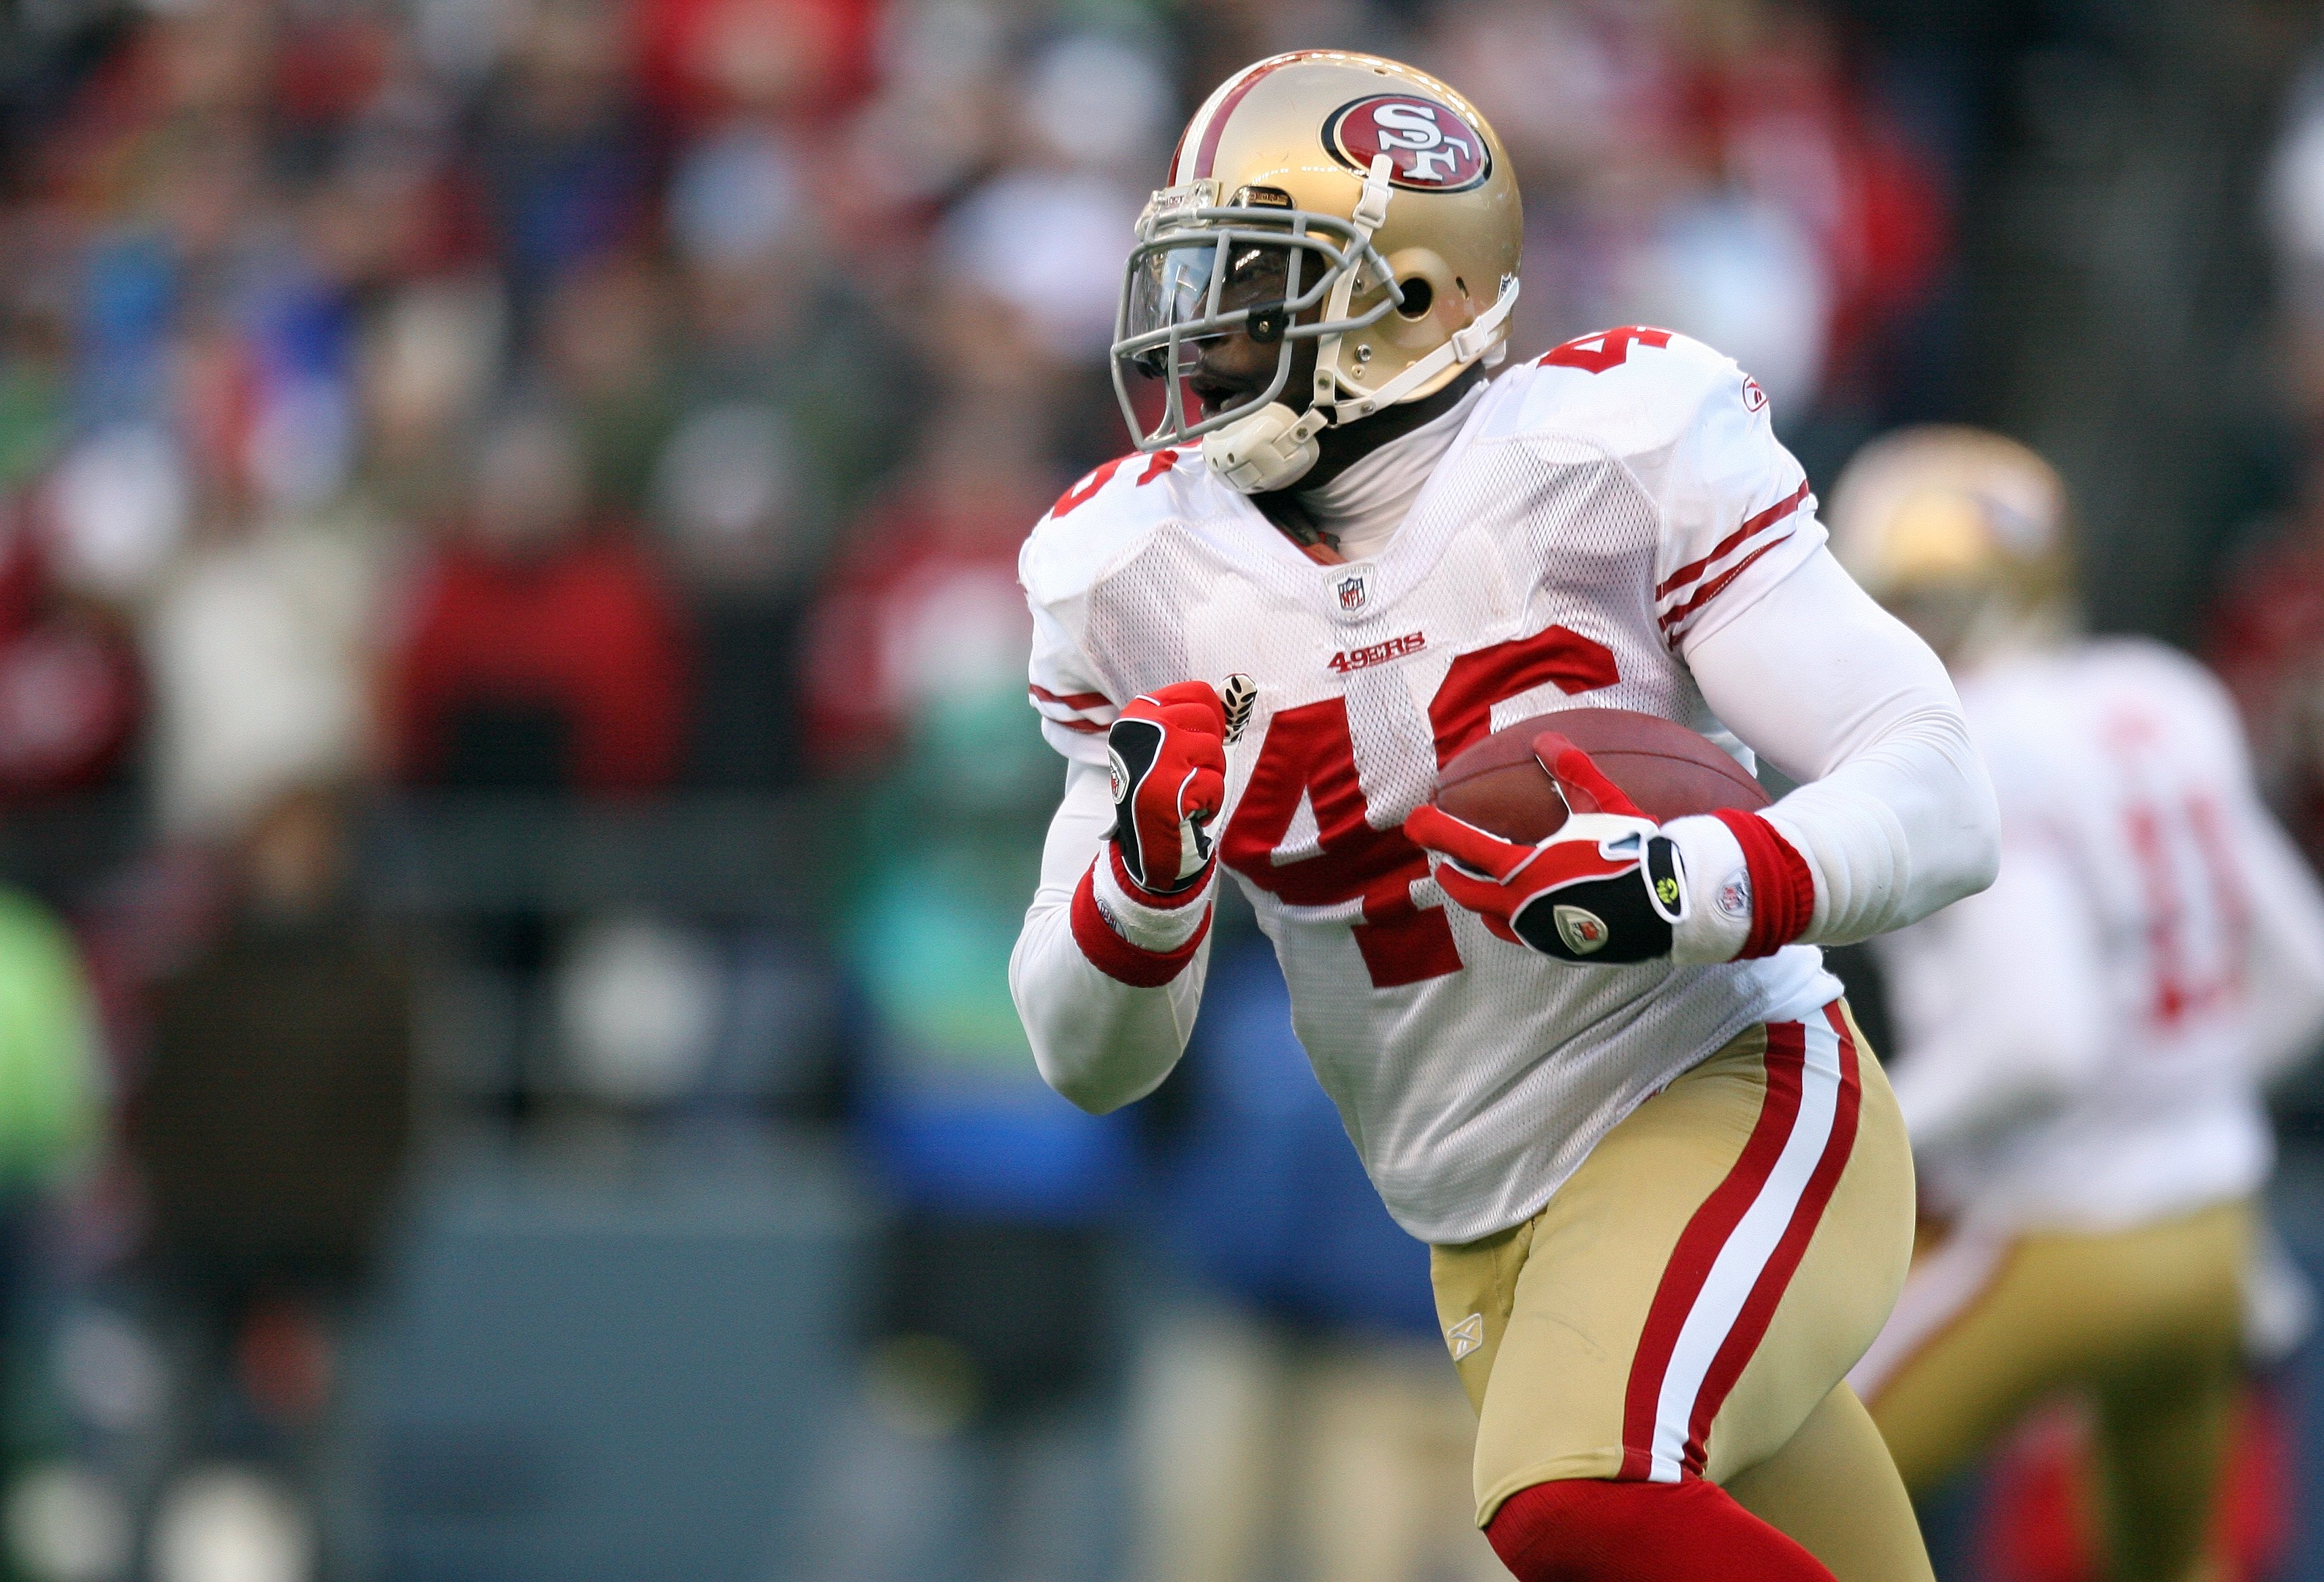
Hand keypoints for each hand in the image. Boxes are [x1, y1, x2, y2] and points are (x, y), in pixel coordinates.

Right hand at [1107, 681, 1227, 894]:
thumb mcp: (1164, 743)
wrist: (1143, 840)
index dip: (1213, 717)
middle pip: (1209, 719)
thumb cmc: (1158, 787)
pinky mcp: (1170, 790)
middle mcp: (1144, 729)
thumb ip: (1193, 718)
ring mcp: (1157, 757)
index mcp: (1140, 713)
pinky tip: (1188, 810)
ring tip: (1186, 792)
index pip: (1198, 691)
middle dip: (1209, 751)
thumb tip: (1237, 690)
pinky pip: (1214, 784)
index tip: (1202, 738)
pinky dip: (1209, 803)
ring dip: (1209, 777)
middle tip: (1189, 772)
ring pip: (1215, 752)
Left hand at [1404, 733, 1688, 963]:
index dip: (1434, 829)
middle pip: (1466, 890)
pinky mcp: (1554, 947)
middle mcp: (1520, 904)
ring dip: (1475, 897)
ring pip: (1488, 915)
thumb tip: (1546, 738)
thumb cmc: (1634, 852)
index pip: (1462, 845)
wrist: (1668, 907)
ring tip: (1471, 883)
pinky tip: (1513, 908)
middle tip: (1440, 859)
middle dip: (1448, 872)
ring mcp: (1535, 930)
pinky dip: (1504, 916)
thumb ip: (1571, 770)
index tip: (1414, 820)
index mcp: (1523, 869)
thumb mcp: (1602, 806)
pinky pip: (1516, 932)